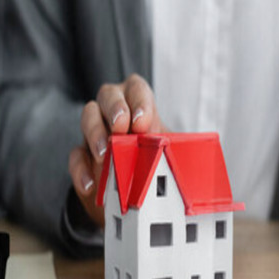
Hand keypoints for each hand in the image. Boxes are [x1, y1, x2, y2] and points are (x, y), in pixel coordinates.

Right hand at [68, 74, 164, 226]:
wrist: (138, 189)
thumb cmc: (157, 159)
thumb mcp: (170, 153)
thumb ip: (179, 151)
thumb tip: (203, 164)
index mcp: (139, 104)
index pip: (137, 89)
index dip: (139, 101)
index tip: (142, 123)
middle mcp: (115, 110)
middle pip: (108, 95)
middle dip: (114, 108)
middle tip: (120, 128)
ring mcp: (96, 130)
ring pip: (88, 117)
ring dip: (95, 134)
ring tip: (104, 155)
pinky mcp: (83, 155)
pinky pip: (76, 155)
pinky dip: (81, 170)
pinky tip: (91, 184)